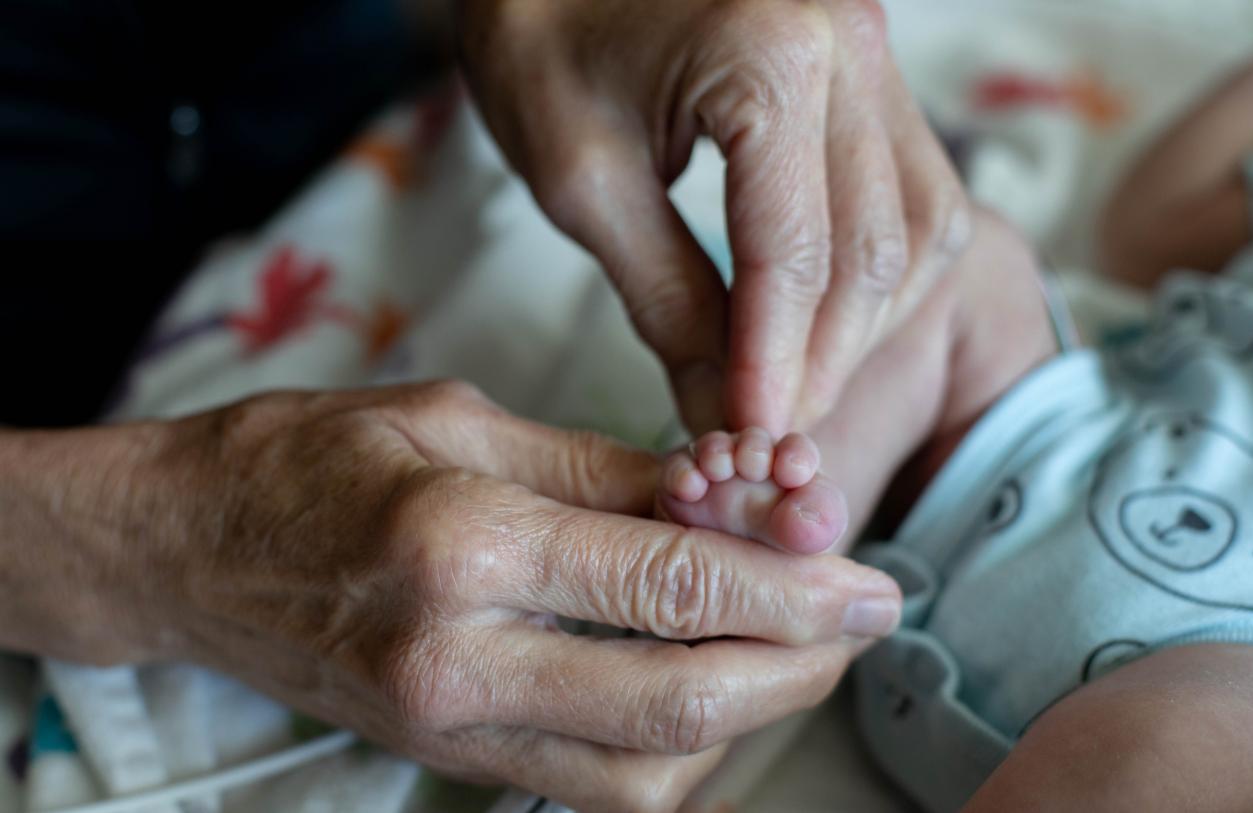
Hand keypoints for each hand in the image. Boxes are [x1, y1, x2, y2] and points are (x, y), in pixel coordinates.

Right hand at [91, 382, 898, 810]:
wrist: (185, 550)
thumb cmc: (313, 457)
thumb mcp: (464, 420)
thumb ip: (609, 471)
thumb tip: (736, 501)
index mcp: (465, 545)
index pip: (671, 586)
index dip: (794, 587)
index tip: (871, 579)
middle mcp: (462, 661)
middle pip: (679, 707)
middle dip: (798, 667)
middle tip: (858, 617)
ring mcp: (452, 730)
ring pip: (649, 774)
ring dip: (746, 715)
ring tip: (785, 641)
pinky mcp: (450, 760)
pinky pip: (596, 787)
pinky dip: (676, 745)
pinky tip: (700, 677)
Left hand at [456, 0, 969, 434]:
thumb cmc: (541, 41)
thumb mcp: (583, 182)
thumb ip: (667, 303)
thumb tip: (722, 417)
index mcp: (768, 56)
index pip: (795, 257)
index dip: (774, 368)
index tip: (744, 441)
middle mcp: (849, 42)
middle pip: (875, 252)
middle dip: (823, 361)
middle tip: (765, 434)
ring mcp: (873, 47)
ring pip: (917, 228)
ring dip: (862, 325)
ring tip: (791, 383)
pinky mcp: (871, 67)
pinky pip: (912, 190)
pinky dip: (874, 271)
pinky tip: (820, 316)